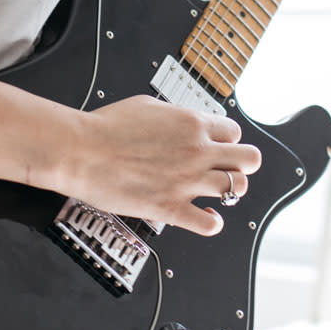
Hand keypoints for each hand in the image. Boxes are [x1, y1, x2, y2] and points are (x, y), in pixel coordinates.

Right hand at [65, 95, 262, 236]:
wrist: (80, 150)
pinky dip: (211, 223)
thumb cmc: (105, 127)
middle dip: (242, 164)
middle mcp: (196, 152)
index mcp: (192, 124)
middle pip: (250, 160)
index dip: (228, 139)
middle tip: (228, 167)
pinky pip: (209, 224)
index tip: (218, 145)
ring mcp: (187, 182)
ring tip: (215, 191)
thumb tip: (185, 122)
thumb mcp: (149, 105)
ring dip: (229, 191)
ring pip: (237, 189)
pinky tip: (204, 217)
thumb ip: (176, 116)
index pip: (234, 131)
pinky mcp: (170, 208)